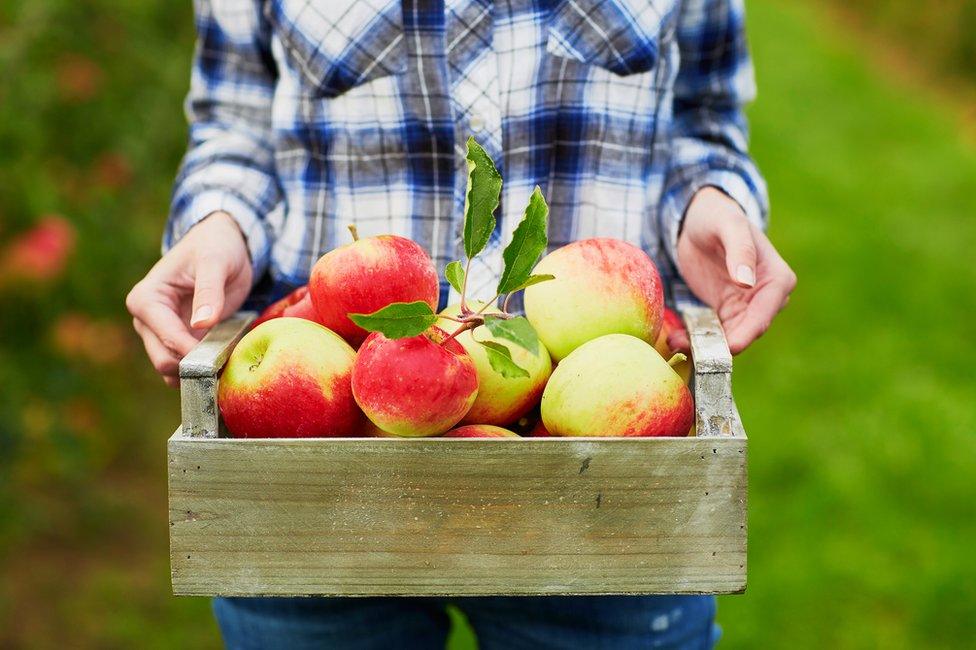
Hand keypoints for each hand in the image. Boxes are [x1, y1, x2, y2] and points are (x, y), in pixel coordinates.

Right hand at [126, 212, 251, 386]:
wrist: (221, 245)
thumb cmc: (215, 246)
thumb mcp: (215, 261)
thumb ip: (209, 290)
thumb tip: (202, 324)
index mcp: (147, 298)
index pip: (165, 336)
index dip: (193, 351)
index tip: (221, 356)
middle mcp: (147, 321)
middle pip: (164, 360)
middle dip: (195, 366)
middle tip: (228, 362)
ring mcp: (160, 334)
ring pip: (174, 370)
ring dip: (200, 371)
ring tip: (229, 361)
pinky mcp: (178, 342)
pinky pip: (187, 367)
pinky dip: (205, 370)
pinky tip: (226, 361)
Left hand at [672, 187, 795, 354]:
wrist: (697, 219)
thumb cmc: (717, 216)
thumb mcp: (728, 225)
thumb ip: (740, 250)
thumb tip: (747, 283)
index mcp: (777, 279)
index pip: (765, 314)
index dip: (748, 333)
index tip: (730, 347)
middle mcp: (766, 299)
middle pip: (747, 332)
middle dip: (721, 345)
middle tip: (692, 350)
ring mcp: (745, 308)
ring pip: (728, 337)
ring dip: (704, 345)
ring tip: (676, 343)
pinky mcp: (724, 313)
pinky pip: (712, 332)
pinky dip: (695, 338)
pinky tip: (675, 339)